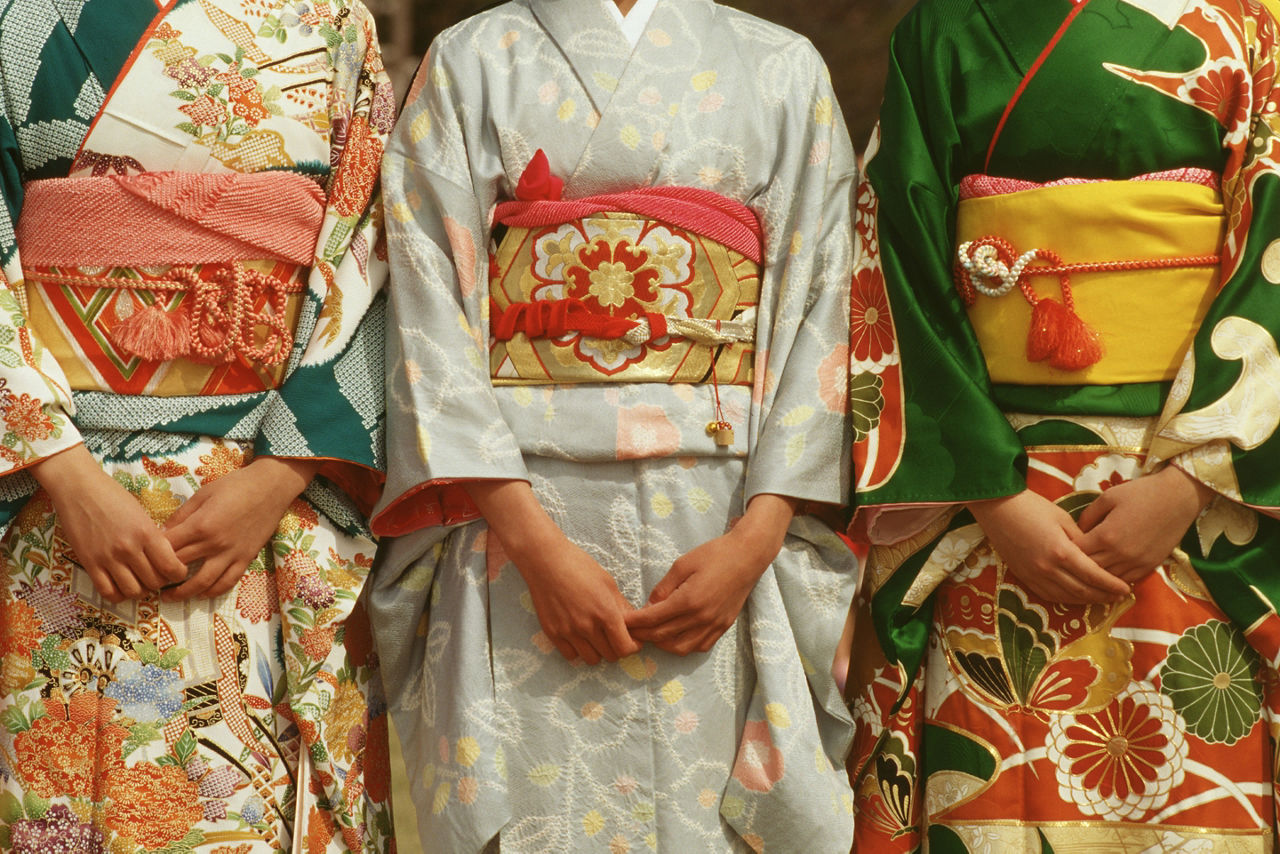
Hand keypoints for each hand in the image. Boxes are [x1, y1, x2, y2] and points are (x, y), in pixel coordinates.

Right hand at [33, 445, 187, 600]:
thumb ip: (154, 537)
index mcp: (147, 533)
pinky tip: (121, 586)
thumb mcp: (142, 514)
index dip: (178, 574)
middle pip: (154, 582)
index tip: (175, 571)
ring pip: (133, 591)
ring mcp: (108, 557)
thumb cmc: (113, 497)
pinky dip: (118, 595)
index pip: (171, 567)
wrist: (80, 489)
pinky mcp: (89, 563)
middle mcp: (129, 548)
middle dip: (159, 582)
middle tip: (156, 576)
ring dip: (140, 590)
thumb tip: (167, 559)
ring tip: (139, 581)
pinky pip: (107, 592)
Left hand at [162, 457, 318, 600]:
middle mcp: (214, 544)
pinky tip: (200, 594)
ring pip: (203, 583)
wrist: (271, 487)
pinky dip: (212, 591)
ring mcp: (231, 554)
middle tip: (149, 580)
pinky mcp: (245, 559)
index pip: (168, 548)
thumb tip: (162, 533)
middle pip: (180, 567)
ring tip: (169, 597)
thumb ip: (182, 515)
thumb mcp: (203, 494)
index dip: (152, 555)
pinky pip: (227, 582)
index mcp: (200, 525)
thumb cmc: (236, 485)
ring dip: (183, 593)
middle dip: (162, 576)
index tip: (144, 558)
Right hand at [465, 480, 638, 664]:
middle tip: (614, 635)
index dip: (632, 646)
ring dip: (597, 651)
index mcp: (606, 614)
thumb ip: (622, 607)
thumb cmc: (580, 566)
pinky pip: (570, 656)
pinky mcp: (552, 633)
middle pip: (610, 656)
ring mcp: (569, 632)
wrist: (546, 561)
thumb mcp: (608, 583)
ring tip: (596, 636)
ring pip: (591, 659)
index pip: (625, 649)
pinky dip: (578, 650)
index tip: (632, 639)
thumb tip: (634, 623)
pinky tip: (579, 636)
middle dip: (616, 647)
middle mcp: (588, 627)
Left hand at [625, 494, 795, 655]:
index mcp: (688, 601)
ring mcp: (714, 625)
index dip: (635, 622)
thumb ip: (663, 588)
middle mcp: (701, 618)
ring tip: (651, 634)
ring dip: (662, 644)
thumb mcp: (682, 565)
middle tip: (630, 630)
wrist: (747, 556)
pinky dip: (683, 646)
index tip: (622, 622)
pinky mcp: (723, 627)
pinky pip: (699, 646)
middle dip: (643, 634)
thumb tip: (649, 606)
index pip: (653, 619)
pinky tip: (675, 637)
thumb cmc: (714, 554)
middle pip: (663, 636)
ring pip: (680, 648)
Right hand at [968, 490, 1128, 603]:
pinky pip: (1049, 595)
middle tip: (1119, 597)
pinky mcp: (1023, 577)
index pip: (1093, 575)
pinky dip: (1066, 599)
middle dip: (1103, 596)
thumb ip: (1081, 540)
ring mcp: (1034, 575)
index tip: (1126, 589)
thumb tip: (1095, 555)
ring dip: (1086, 600)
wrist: (997, 509)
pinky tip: (1076, 597)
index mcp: (1061, 551)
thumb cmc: (1031, 507)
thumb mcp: (1062, 519)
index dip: (1111, 584)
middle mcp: (1048, 568)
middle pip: (1082, 591)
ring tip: (1102, 598)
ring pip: (1066, 597)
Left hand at [1076, 465, 1212, 583]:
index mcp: (1106, 536)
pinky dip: (1114, 579)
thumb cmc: (1140, 493)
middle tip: (1071, 561)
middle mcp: (1120, 554)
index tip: (1062, 547)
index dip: (1067, 551)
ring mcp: (1136, 563)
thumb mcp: (1107, 497)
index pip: (1077, 553)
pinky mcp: (1150, 566)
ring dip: (1096, 576)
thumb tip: (1077, 531)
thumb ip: (1088, 516)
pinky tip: (1107, 573)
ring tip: (1087, 570)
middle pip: (1090, 570)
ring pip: (1107, 579)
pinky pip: (1126, 580)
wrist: (1178, 498)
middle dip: (1078, 566)